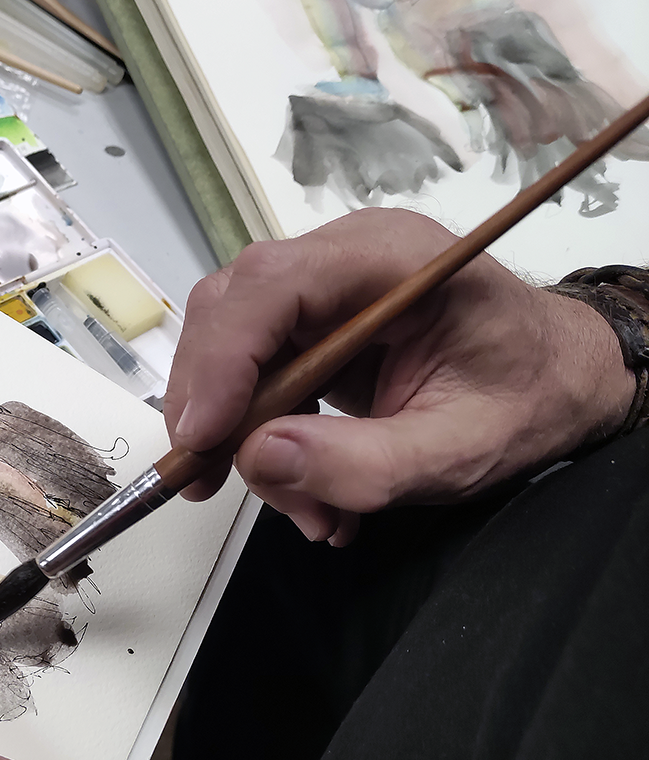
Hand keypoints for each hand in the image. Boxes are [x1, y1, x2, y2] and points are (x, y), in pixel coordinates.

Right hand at [165, 209, 633, 544]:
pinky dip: (259, 429)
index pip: (275, 285)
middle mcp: (345, 255)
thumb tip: (258, 457)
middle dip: (211, 399)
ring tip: (298, 504)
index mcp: (394, 261)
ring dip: (237, 428)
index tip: (202, 436)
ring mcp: (323, 282)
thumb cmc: (527, 400)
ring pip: (231, 339)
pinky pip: (255, 365)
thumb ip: (364, 462)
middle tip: (206, 480)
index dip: (224, 356)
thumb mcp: (460, 451)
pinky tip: (300, 481)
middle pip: (234, 306)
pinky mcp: (312, 317)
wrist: (557, 377)